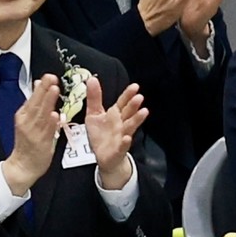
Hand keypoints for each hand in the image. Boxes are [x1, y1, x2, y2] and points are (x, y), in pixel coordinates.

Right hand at [0, 71, 63, 195]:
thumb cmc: (27, 143)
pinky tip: (54, 115)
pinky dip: (51, 123)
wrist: (22, 166)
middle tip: (51, 78)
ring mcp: (34, 133)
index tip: (48, 77)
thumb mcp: (27, 119)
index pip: (32, 98)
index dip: (41, 87)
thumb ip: (34, 102)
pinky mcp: (41, 143)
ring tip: (55, 90)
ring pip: (42, 115)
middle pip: (36, 104)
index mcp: (23, 116)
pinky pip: (47, 131)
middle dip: (44, 90)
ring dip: (48, 102)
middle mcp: (27, 123)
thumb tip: (39, 84)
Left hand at [81, 72, 146, 190]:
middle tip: (139, 97)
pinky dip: (125, 142)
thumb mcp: (93, 114)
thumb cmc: (101, 136)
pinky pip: (122, 146)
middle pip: (128, 113)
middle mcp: (121, 124)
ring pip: (130, 127)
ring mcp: (121, 137)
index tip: (135, 86)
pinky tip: (127, 138)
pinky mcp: (118, 150)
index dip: (128, 95)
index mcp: (115, 115)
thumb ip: (94, 97)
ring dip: (136, 120)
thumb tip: (91, 79)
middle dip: (134, 106)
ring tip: (144, 112)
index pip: (123, 103)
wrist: (104, 157)